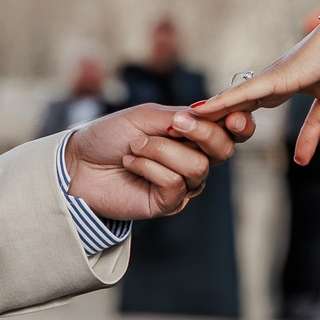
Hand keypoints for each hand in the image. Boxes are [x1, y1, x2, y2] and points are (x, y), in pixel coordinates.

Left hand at [66, 104, 247, 221]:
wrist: (79, 163)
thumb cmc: (111, 135)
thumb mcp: (146, 116)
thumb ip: (180, 116)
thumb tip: (209, 115)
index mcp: (194, 133)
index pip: (231, 130)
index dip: (241, 123)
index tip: (233, 117)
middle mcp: (194, 158)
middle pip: (223, 150)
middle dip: (203, 133)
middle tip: (173, 124)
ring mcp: (183, 183)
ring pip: (197, 167)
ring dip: (161, 150)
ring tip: (134, 146)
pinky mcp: (168, 204)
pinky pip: (174, 184)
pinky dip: (149, 167)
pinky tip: (130, 163)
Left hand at [191, 11, 319, 167]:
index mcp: (304, 88)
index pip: (292, 120)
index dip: (295, 140)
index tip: (298, 161)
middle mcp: (283, 84)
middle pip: (249, 109)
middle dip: (228, 124)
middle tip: (206, 138)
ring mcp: (275, 80)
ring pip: (237, 102)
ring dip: (213, 115)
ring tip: (185, 125)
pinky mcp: (273, 77)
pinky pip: (241, 93)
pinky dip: (220, 102)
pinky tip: (200, 110)